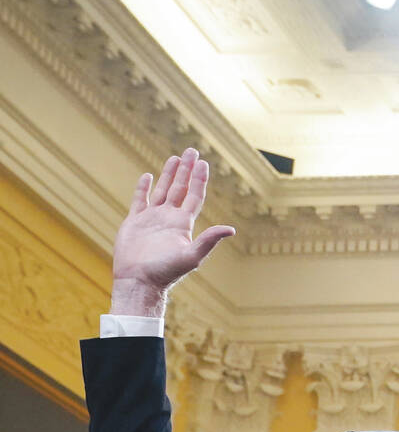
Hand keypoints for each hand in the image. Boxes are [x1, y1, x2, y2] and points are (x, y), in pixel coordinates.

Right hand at [110, 148, 235, 315]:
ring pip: (162, 190)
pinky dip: (143, 188)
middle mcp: (169, 218)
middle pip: (180, 188)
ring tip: (175, 158)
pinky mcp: (134, 222)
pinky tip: (147, 176)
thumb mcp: (191, 256)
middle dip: (186, 170)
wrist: (139, 281)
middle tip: (192, 150)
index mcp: (182, 223)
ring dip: (168, 174)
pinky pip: (139, 200)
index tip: (203, 162)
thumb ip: (209, 240)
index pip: (194, 195)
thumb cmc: (166, 272)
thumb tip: (231, 229)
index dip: (199, 179)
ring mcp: (151, 219)